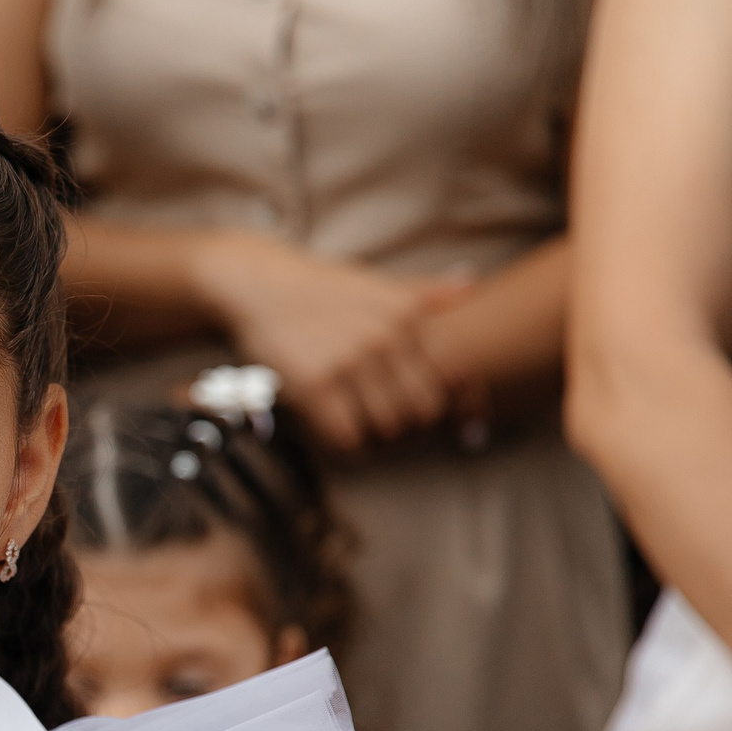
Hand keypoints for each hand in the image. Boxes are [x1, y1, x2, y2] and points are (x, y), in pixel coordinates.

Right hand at [190, 235, 468, 450]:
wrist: (259, 284)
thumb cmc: (321, 289)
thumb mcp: (377, 282)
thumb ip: (425, 292)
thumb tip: (472, 283)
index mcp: (407, 315)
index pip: (456, 377)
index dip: (455, 406)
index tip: (447, 421)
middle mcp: (385, 336)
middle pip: (424, 411)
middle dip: (412, 427)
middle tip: (391, 425)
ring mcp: (350, 361)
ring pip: (389, 428)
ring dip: (378, 439)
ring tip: (362, 429)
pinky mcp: (316, 384)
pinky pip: (349, 438)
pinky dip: (348, 448)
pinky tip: (338, 435)